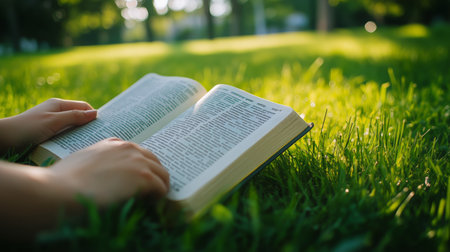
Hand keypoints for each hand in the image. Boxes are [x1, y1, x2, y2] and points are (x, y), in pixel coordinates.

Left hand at [0, 98, 96, 150]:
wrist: (4, 139)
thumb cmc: (27, 128)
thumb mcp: (54, 121)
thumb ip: (75, 116)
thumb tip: (95, 113)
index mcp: (59, 104)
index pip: (84, 106)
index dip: (94, 115)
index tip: (105, 127)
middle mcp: (56, 112)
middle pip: (79, 117)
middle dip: (89, 126)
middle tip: (99, 138)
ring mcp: (52, 122)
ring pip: (72, 127)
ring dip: (79, 135)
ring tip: (88, 145)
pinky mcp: (48, 133)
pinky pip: (64, 135)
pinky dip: (70, 140)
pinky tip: (73, 149)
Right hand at [50, 138, 169, 205]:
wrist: (59, 190)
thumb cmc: (63, 181)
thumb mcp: (83, 160)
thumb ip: (99, 161)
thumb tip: (105, 175)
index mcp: (114, 143)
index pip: (138, 153)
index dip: (140, 168)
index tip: (138, 180)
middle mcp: (129, 148)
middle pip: (154, 162)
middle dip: (153, 177)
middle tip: (148, 192)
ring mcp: (138, 161)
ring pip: (162, 175)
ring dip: (158, 188)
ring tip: (150, 200)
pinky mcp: (144, 177)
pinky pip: (162, 188)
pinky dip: (158, 198)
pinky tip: (148, 204)